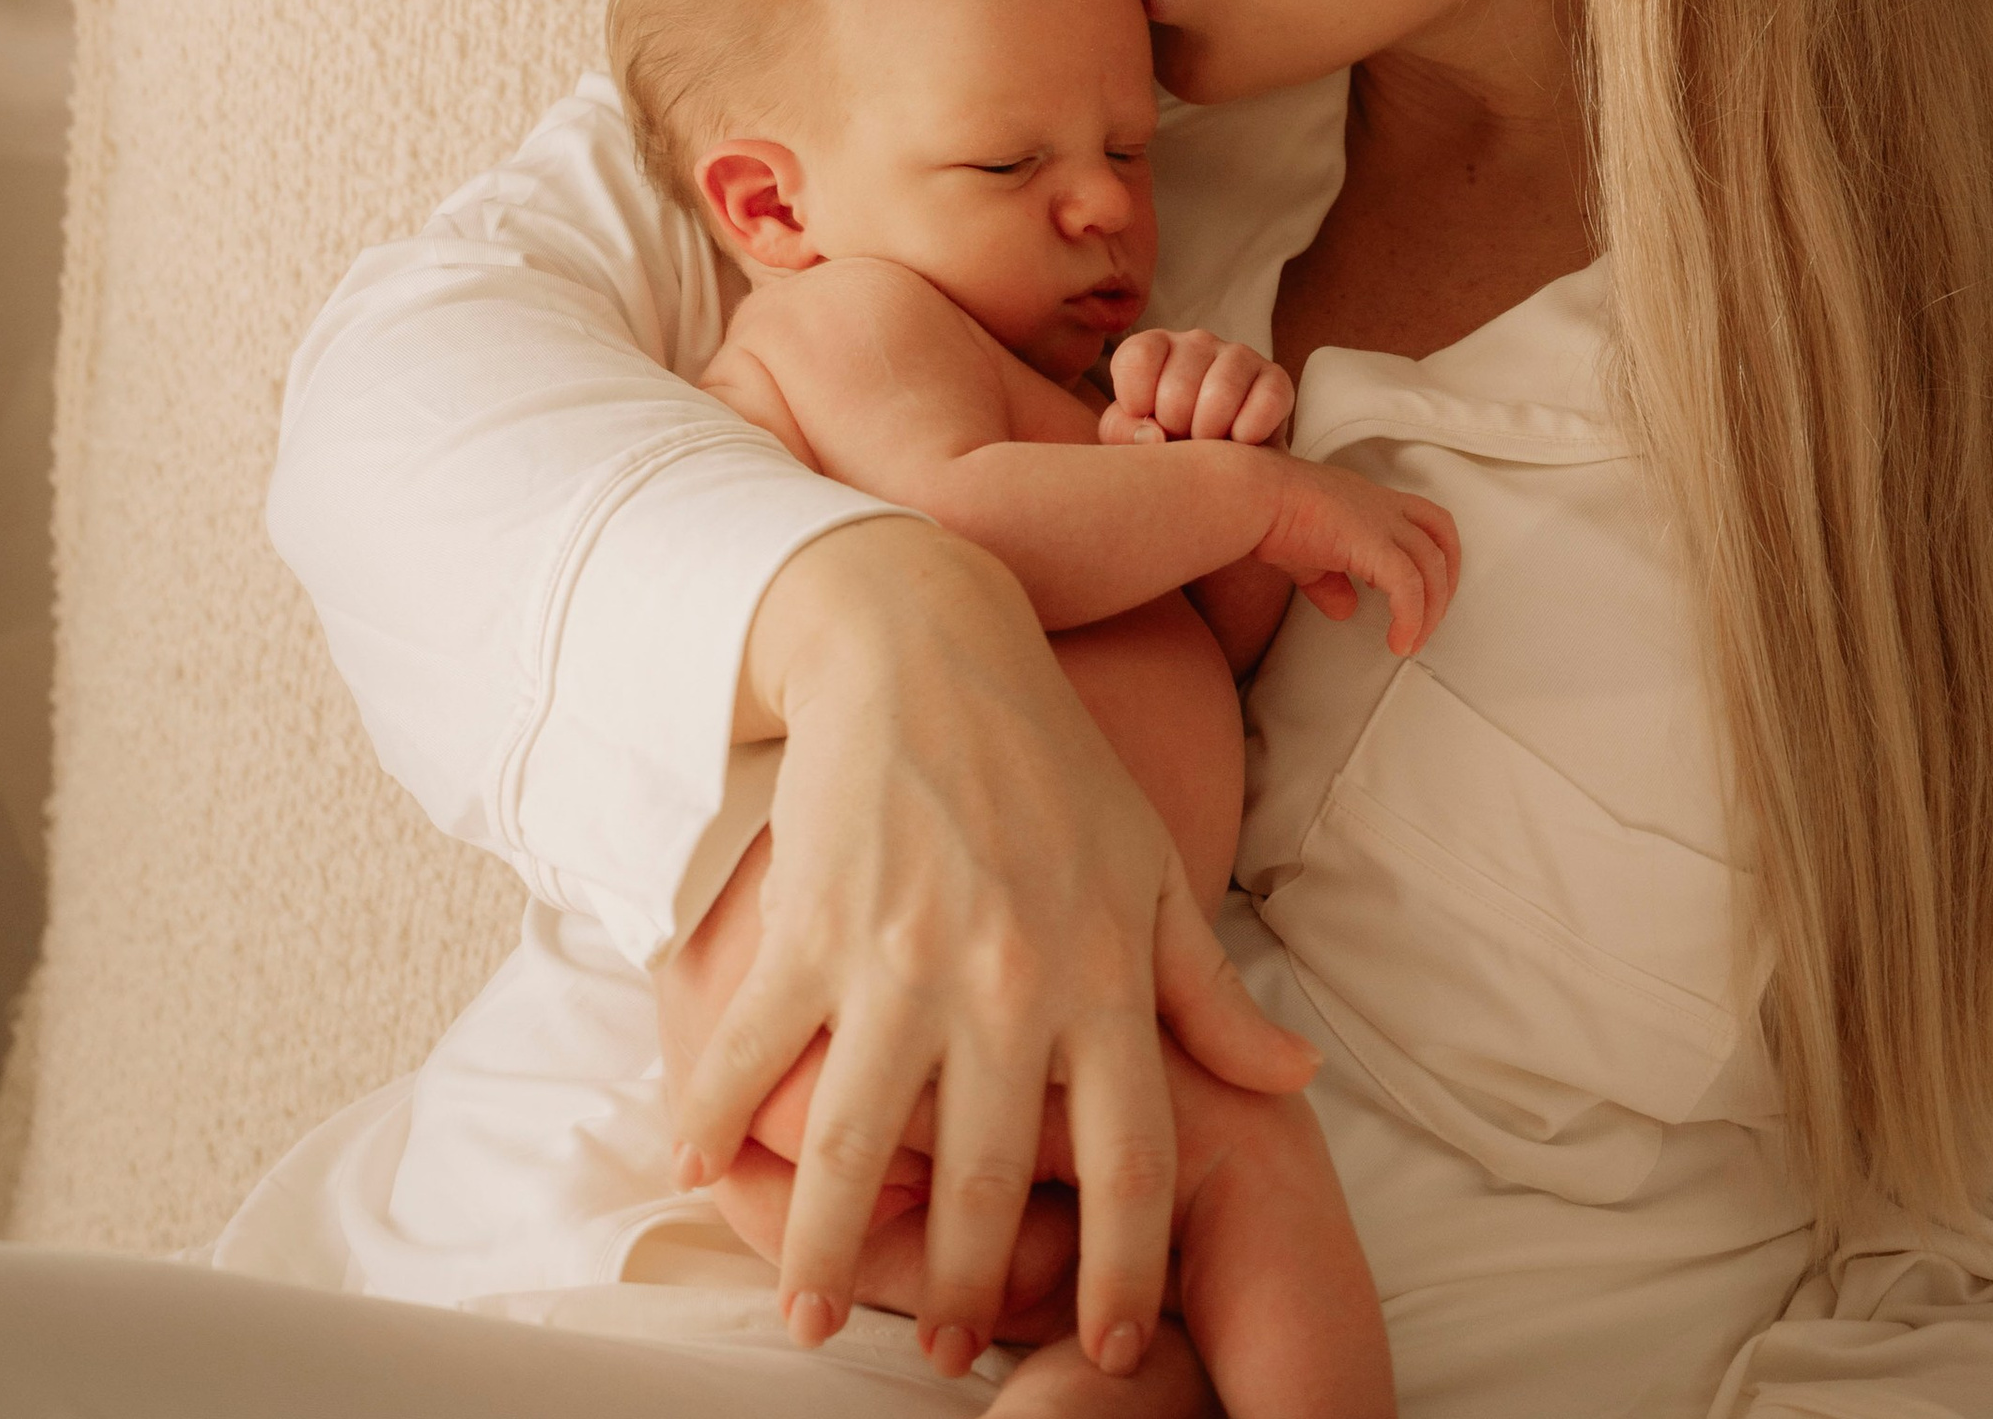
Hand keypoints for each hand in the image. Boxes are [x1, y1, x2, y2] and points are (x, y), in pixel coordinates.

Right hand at [670, 520, 1322, 1380]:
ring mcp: (903, 957)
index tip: (1105, 1345)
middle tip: (941, 1346)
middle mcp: (1009, 980)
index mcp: (1103, 974)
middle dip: (960, 1287)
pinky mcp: (813, 924)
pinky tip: (697, 1173)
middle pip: (984, 1180)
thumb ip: (1211, 989)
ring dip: (826, 1248)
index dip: (1123, 1268)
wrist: (928, 645)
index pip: (1132, 1160)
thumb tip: (1296, 1077)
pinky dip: (714, 1120)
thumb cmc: (1052, 762)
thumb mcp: (1153, 865)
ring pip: (858, 1147)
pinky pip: (756, 1051)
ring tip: (809, 1313)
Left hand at [1101, 329, 1293, 445]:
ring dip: (1211, 434)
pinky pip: (1266, 402)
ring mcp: (1239, 355)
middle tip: (1183, 438)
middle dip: (1177, 429)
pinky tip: (1241, 441)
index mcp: (1154, 348)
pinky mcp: (1275, 378)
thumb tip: (1155, 435)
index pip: (1136, 359)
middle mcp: (1196, 342)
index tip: (1147, 422)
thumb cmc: (1167, 445)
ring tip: (1210, 443)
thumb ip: (1122, 432)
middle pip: (1177, 388)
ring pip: (1220, 394)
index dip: (1136, 402)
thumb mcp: (1129, 440)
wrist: (1221, 469)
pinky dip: (1250, 433)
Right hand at [1255, 459, 1458, 656]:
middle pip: (1442, 538)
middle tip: (1431, 621)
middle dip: (1446, 582)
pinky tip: (1399, 640)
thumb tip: (1346, 609)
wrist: (1249, 496)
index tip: (1423, 591)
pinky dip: (1411, 616)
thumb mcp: (1306, 556)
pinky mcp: (1371, 541)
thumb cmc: (1265, 515)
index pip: (1425, 520)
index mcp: (1369, 501)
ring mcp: (1380, 520)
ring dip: (1430, 610)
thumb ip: (1330, 583)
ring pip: (1431, 565)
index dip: (1434, 555)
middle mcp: (1382, 505)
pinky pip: (1408, 585)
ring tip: (1413, 641)